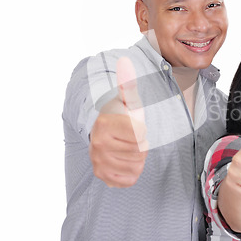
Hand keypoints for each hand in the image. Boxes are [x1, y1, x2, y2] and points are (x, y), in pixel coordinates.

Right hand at [89, 57, 148, 187]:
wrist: (107, 135)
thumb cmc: (122, 117)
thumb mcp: (128, 100)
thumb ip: (128, 83)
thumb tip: (125, 61)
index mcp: (105, 124)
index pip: (140, 135)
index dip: (142, 130)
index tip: (133, 126)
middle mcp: (98, 144)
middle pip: (140, 152)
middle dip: (141, 145)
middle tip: (130, 138)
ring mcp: (98, 162)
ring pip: (136, 166)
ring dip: (137, 158)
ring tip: (127, 147)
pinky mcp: (102, 176)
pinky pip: (129, 179)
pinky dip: (132, 172)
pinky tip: (125, 160)